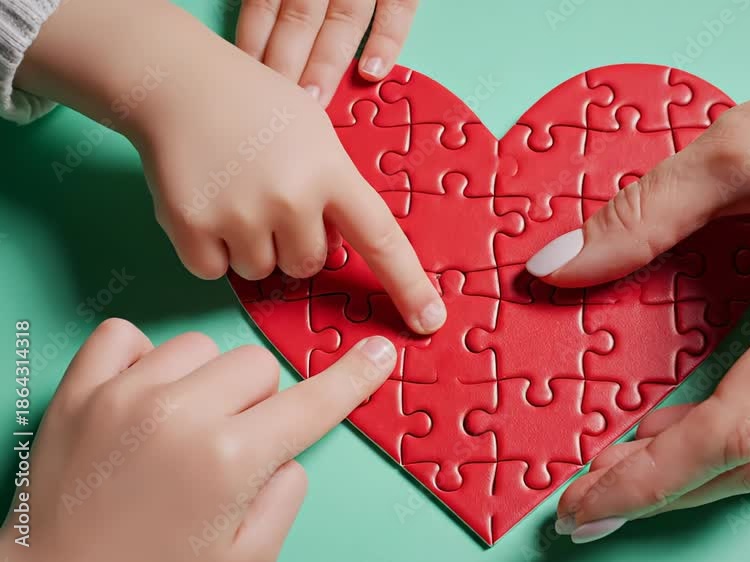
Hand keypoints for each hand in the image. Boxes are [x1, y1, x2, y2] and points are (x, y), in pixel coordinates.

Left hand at [0, 319, 394, 560]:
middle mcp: (181, 416)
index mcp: (231, 461)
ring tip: (182, 426)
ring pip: (201, 347)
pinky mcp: (78, 392)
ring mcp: (124, 396)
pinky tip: (143, 395)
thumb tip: (287, 452)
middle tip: (232, 446)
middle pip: (257, 366)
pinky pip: (125, 335)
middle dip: (258, 403)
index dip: (353, 378)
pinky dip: (140, 356)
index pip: (313, 403)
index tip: (376, 354)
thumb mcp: (245, 558)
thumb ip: (284, 498)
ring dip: (204, 381)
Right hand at [17, 0, 445, 334]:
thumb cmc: (258, 108)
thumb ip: (336, 188)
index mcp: (330, 172)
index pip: (381, 239)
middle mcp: (290, 197)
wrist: (180, 84)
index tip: (429, 322)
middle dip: (294, 242)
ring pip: (262, 272)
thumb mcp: (317, 135)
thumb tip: (348, 246)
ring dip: (252, 247)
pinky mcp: (191, 227)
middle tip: (272, 198)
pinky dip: (211, 250)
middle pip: (309, 265)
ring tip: (237, 195)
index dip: (408, 286)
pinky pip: (215, 273)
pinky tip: (207, 205)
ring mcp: (239, 214)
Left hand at [526, 0, 749, 542]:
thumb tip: (558, 266)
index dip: (650, 475)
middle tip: (587, 504)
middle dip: (667, 491)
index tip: (583, 500)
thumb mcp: (740, 148)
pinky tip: (696, 427)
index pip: (734, 429)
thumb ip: (641, 217)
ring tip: (628, 475)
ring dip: (707, 471)